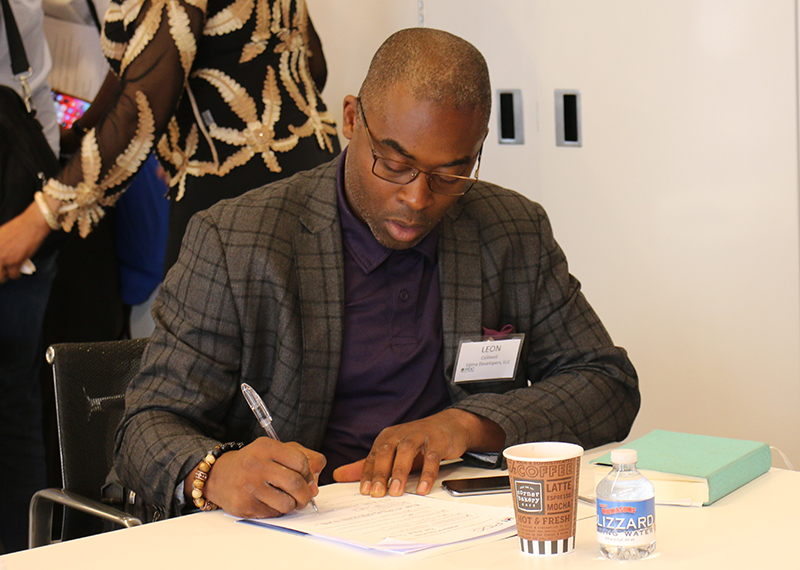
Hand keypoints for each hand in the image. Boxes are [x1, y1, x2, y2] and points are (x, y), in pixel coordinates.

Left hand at [0, 202, 51, 283]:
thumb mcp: (0, 235)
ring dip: (6, 276)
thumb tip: (1, 256)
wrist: (31, 224)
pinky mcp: (14, 262)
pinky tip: (18, 271)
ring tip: (10, 272)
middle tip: (3, 272)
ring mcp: (3, 258)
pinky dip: (16, 275)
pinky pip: (14, 275)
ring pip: (1, 277)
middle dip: (0, 274)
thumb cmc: (18, 227)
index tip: (0, 266)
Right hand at [185, 438, 325, 517]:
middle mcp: (257, 465)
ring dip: (293, 505)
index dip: (308, 473)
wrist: (220, 475)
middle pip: (296, 483)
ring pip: (286, 503)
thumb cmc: (254, 462)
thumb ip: (301, 459)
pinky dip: (278, 511)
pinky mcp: (244, 505)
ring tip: (288, 500)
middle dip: (305, 494)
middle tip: (305, 497)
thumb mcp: (274, 450)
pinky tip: (271, 503)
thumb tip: (314, 486)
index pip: (300, 461)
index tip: (306, 478)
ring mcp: (249, 486)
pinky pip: (273, 514)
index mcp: (266, 447)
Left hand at [332, 409, 504, 497]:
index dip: (368, 473)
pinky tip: (422, 488)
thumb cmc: (419, 442)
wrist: (450, 425)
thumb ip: (368, 465)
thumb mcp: (393, 453)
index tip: (364, 491)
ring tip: (397, 492)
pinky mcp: (438, 441)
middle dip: (381, 473)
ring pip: (407, 452)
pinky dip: (427, 474)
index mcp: (388, 437)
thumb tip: (338, 475)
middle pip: (387, 451)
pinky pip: (431, 457)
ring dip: (400, 472)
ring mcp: (420, 435)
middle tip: (377, 493)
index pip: (374, 456)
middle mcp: (401, 434)